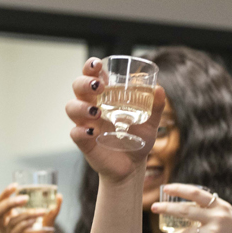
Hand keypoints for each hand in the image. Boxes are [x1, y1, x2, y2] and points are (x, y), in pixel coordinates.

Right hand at [66, 58, 167, 182]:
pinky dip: (81, 131)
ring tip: (96, 111)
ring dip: (81, 106)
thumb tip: (159, 89)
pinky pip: (75, 133)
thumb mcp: (150, 123)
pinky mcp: (85, 142)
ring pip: (72, 108)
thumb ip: (156, 107)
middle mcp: (92, 107)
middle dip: (84, 83)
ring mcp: (86, 124)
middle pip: (78, 88)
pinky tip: (92, 131)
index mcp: (105, 98)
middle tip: (99, 86)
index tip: (97, 64)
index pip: (92, 76)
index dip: (90, 67)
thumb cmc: (137, 140)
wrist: (133, 167)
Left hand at [151, 183, 231, 232]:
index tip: (166, 187)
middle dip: (167, 208)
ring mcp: (214, 232)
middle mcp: (217, 217)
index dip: (180, 189)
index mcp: (221, 205)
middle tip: (154, 207)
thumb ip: (210, 211)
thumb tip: (185, 211)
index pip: (197, 193)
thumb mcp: (227, 216)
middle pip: (186, 211)